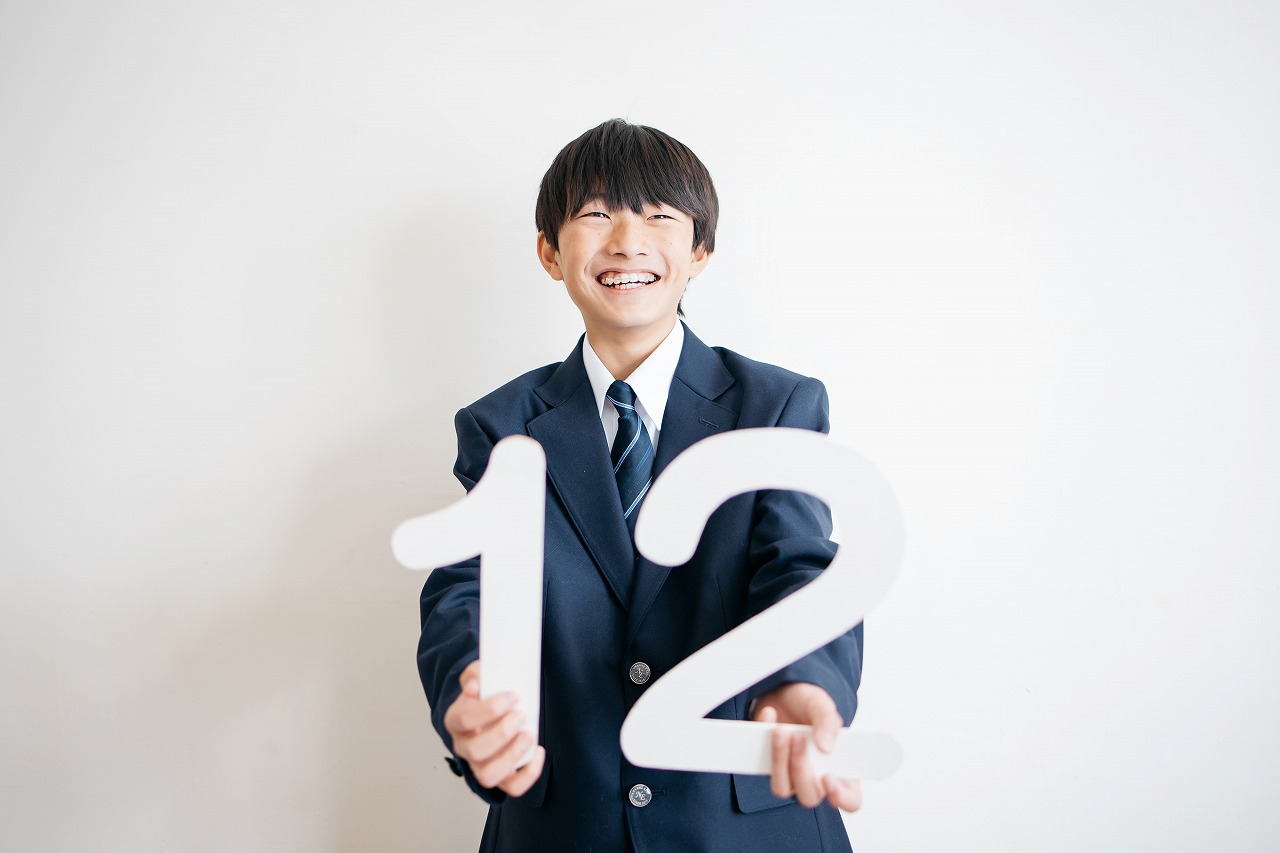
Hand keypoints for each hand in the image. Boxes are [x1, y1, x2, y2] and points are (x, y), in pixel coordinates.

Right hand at [443, 660, 545, 795]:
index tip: (513, 696)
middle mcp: (464, 746)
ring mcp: (480, 764)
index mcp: (455, 720)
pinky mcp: (501, 775)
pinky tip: (539, 752)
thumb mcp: (479, 676)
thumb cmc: (485, 692)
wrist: (490, 705)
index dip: (488, 710)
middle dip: (501, 733)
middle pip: (474, 751)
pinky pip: (511, 787)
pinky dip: (528, 775)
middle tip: (520, 715)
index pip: (463, 720)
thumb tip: (475, 686)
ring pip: (488, 775)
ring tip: (529, 735)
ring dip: (511, 756)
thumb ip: (476, 674)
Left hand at [752, 682, 862, 811]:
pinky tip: (769, 714)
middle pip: (810, 796)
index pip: (849, 799)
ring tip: (781, 730)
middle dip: (801, 768)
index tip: (828, 776)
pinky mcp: (768, 767)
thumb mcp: (822, 704)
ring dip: (779, 760)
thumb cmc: (809, 704)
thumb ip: (828, 722)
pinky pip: (762, 767)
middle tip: (798, 737)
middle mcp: (816, 777)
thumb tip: (826, 747)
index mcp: (840, 768)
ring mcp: (790, 775)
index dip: (841, 796)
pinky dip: (764, 740)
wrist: (783, 692)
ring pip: (782, 788)